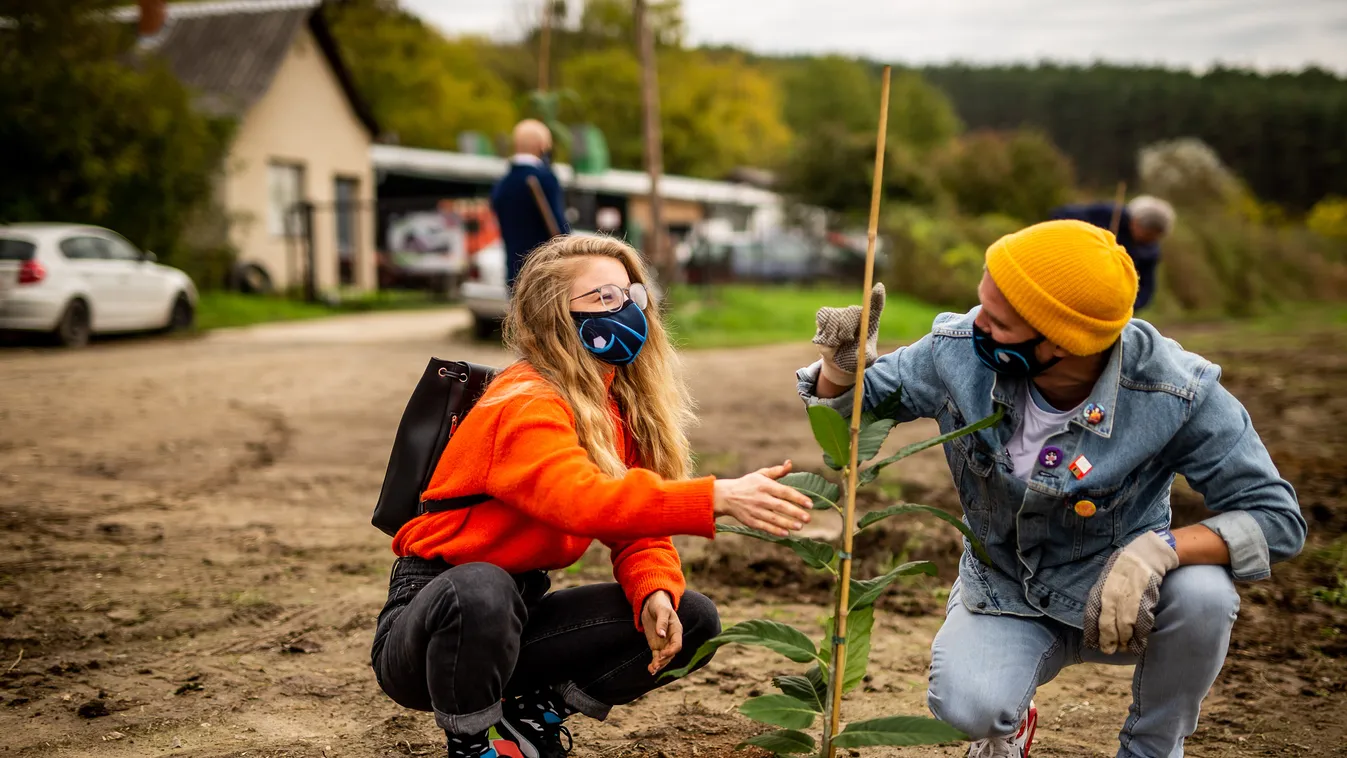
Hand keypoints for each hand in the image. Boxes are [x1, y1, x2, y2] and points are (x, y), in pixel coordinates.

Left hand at [641, 591, 681, 674]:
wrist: (652, 603)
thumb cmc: (660, 604)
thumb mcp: (661, 611)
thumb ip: (662, 622)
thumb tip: (661, 635)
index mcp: (676, 631)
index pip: (677, 645)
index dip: (671, 651)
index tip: (662, 654)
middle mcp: (671, 639)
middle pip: (671, 654)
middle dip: (664, 660)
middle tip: (655, 664)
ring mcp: (663, 643)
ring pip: (664, 658)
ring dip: (659, 665)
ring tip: (652, 670)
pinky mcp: (656, 645)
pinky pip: (656, 657)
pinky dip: (654, 663)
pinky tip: (650, 669)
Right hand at [713, 461, 813, 536]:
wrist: (726, 496)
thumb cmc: (748, 484)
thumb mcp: (761, 474)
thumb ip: (777, 471)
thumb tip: (790, 463)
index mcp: (765, 485)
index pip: (785, 492)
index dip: (798, 498)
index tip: (810, 504)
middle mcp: (760, 498)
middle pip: (781, 506)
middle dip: (795, 512)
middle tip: (808, 518)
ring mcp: (755, 510)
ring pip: (774, 518)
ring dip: (787, 523)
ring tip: (800, 526)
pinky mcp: (750, 521)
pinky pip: (764, 527)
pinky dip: (775, 530)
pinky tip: (786, 533)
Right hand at [813, 283, 885, 386]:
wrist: (840, 361)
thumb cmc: (856, 357)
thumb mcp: (865, 360)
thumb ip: (865, 356)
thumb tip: (860, 350)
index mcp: (871, 321)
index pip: (875, 306)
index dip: (877, 296)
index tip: (879, 287)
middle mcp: (856, 313)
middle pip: (852, 311)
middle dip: (847, 329)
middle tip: (845, 340)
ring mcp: (840, 312)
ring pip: (835, 316)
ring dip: (834, 334)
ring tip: (837, 343)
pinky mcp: (826, 314)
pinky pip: (823, 317)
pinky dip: (824, 330)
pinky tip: (828, 337)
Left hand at [1085, 531, 1179, 654]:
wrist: (1146, 555)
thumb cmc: (1124, 569)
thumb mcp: (1106, 580)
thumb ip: (1102, 597)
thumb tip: (1096, 618)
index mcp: (1100, 589)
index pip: (1091, 615)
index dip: (1092, 631)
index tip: (1091, 644)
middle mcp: (1112, 595)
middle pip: (1107, 624)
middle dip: (1107, 640)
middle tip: (1108, 651)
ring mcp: (1129, 598)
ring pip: (1124, 626)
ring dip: (1124, 641)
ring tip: (1124, 649)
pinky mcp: (1146, 600)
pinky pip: (1142, 623)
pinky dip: (1140, 636)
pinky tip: (1139, 644)